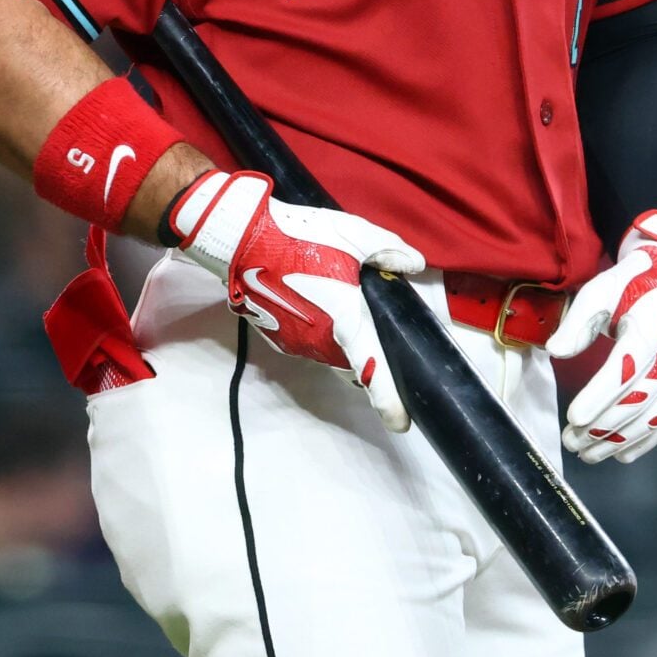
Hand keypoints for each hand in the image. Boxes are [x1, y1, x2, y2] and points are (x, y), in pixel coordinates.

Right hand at [164, 171, 426, 430]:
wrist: (242, 242)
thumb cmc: (299, 239)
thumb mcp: (352, 234)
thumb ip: (388, 250)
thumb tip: (415, 263)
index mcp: (346, 320)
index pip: (372, 370)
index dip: (388, 400)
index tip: (400, 423)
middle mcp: (322, 341)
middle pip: (354, 362)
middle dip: (368, 356)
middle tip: (377, 331)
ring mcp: (297, 343)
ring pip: (332, 355)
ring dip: (343, 342)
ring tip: (345, 309)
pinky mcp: (279, 338)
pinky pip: (312, 346)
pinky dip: (322, 335)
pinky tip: (319, 306)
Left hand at [546, 211, 656, 462]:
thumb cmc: (631, 285)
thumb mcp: (601, 290)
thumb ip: (578, 321)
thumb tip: (555, 350)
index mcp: (651, 326)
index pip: (625, 367)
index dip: (600, 395)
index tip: (573, 417)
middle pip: (636, 399)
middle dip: (602, 427)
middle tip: (570, 441)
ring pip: (651, 417)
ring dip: (618, 441)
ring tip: (587, 453)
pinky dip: (646, 441)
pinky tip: (622, 455)